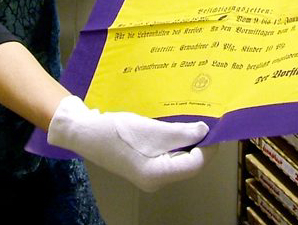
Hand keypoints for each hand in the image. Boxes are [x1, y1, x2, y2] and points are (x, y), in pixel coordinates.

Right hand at [46, 95, 210, 191]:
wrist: (83, 131)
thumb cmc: (114, 131)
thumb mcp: (150, 129)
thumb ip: (180, 132)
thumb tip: (205, 131)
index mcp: (157, 175)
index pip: (195, 164)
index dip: (208, 145)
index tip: (214, 125)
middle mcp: (155, 178)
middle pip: (189, 162)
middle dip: (198, 141)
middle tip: (206, 118)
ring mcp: (149, 172)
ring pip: (178, 156)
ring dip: (186, 138)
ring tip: (193, 118)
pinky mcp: (144, 163)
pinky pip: (167, 153)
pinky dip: (174, 139)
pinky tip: (176, 124)